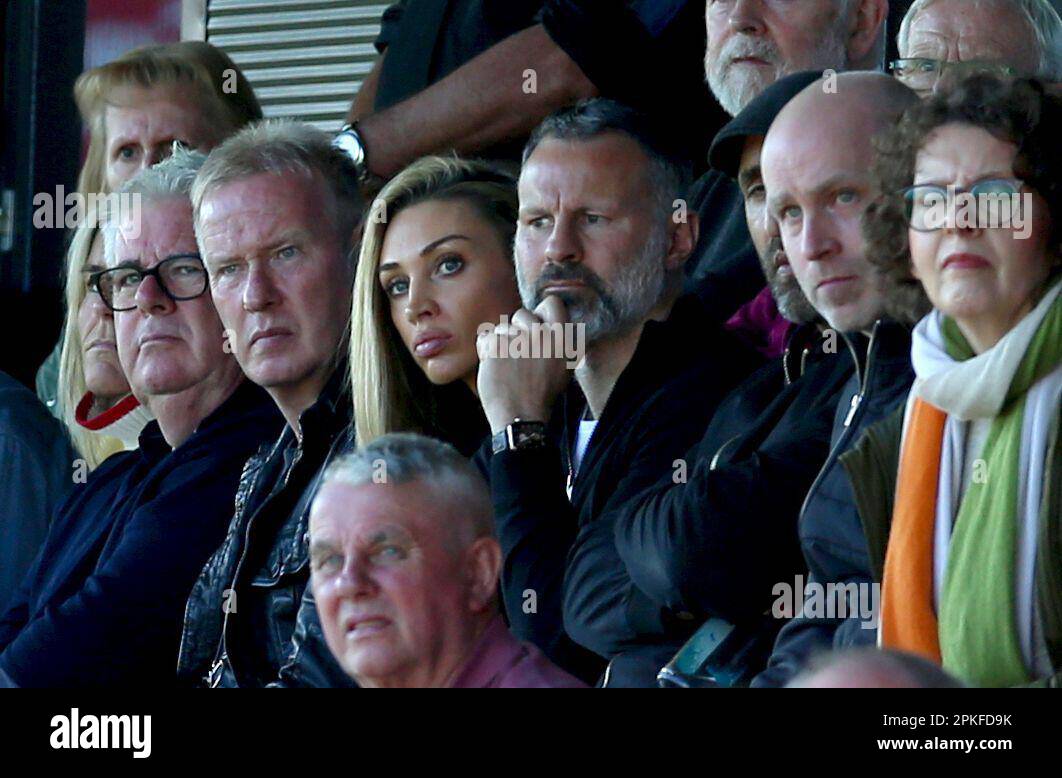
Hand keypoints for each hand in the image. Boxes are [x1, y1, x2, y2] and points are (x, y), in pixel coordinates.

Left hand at [476, 296, 571, 433]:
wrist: (520, 418)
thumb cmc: (541, 396)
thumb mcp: (563, 368)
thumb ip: (558, 342)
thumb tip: (548, 323)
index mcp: (560, 340)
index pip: (552, 303)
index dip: (540, 312)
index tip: (535, 326)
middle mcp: (541, 335)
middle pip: (521, 313)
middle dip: (515, 330)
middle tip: (517, 354)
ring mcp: (518, 340)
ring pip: (501, 327)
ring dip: (500, 343)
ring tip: (506, 367)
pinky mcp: (496, 347)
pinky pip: (485, 338)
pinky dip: (485, 351)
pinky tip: (493, 368)